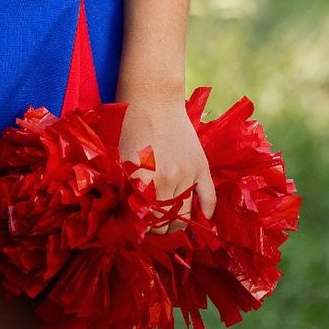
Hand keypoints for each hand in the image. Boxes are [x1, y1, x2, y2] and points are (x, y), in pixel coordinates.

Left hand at [117, 96, 215, 233]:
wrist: (152, 95)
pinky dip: (206, 211)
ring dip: (178, 224)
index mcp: (142, 180)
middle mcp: (166, 181)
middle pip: (166, 223)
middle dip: (158, 231)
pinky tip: (202, 219)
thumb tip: (127, 216)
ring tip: (171, 228)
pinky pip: (209, 197)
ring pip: (185, 214)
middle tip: (152, 232)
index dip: (141, 231)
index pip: (144, 223)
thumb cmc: (128, 123)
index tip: (138, 234)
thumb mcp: (119, 157)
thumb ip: (124, 188)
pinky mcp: (201, 165)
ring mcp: (187, 173)